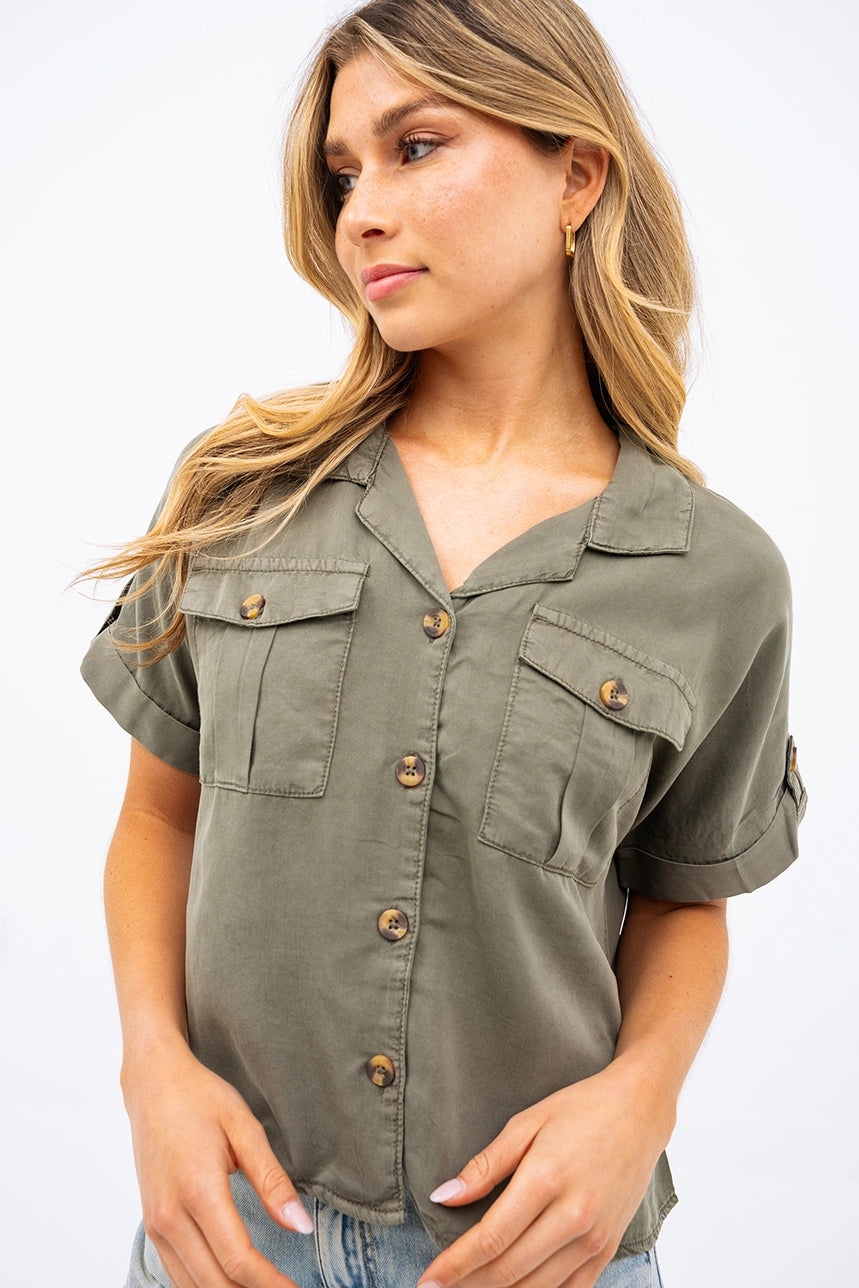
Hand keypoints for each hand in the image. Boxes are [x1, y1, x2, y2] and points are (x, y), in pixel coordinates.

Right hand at [123, 1039, 310, 1287]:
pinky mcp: (151, 1224)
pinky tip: (232, 1282)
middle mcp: (169, 1216)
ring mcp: (155, 1224)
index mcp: (198, 1191)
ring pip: (193, 1286)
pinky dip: (205, 1286)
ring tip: (265, 1287)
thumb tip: (301, 1226)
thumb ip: (272, 1181)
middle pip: (215, 1284)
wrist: (152, 1084)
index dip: (271, 1284)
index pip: (238, 1260)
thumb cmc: (201, 1099)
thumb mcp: (245, 1128)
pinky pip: (177, 1273)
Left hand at [417, 1062, 672, 1287]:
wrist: (640, 1112)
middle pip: (508, 1269)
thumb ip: (485, 1165)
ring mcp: (594, 1238)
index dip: (454, 1265)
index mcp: (545, 1179)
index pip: (490, 1238)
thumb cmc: (580, 1109)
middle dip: (467, 1284)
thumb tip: (443, 1197)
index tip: (428, 1281)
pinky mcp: (608, 1248)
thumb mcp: (527, 1123)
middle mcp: (573, 1216)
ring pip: (536, 1287)